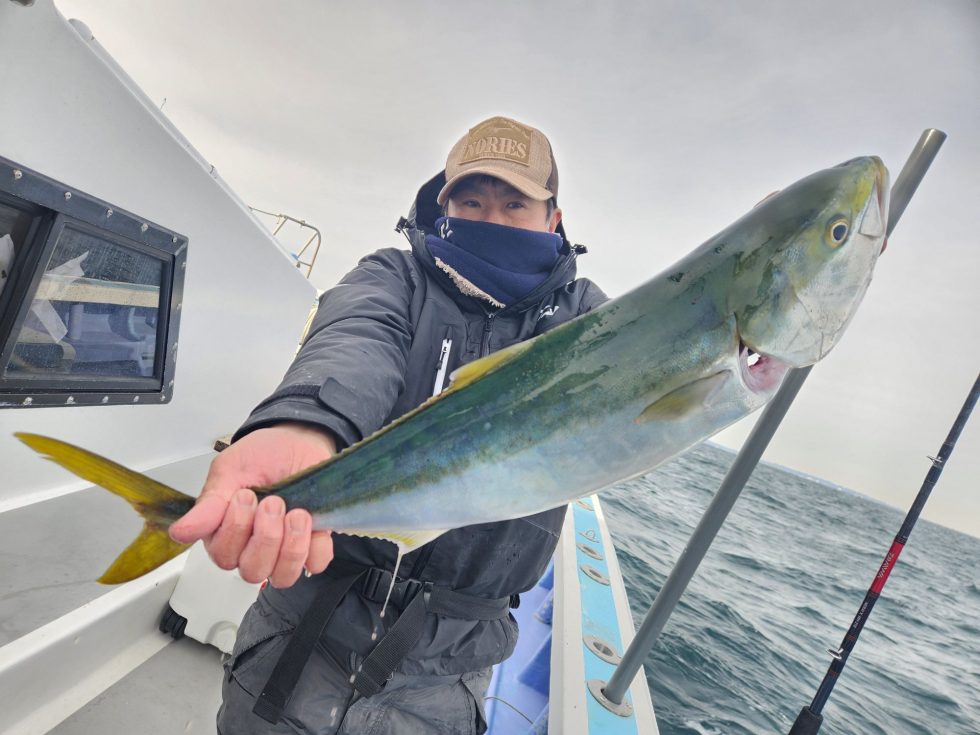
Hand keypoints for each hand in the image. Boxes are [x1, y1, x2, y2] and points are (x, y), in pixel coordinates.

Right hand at [170, 422, 336, 587]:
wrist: (298, 439)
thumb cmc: (263, 455)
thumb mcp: (231, 470)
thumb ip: (209, 503)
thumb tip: (181, 532)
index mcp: (224, 532)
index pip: (222, 556)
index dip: (235, 531)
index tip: (244, 496)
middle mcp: (251, 547)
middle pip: (252, 570)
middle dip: (265, 537)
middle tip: (272, 502)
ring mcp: (283, 550)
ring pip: (282, 575)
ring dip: (291, 545)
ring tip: (296, 513)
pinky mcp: (313, 545)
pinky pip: (315, 563)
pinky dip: (316, 544)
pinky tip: (312, 521)